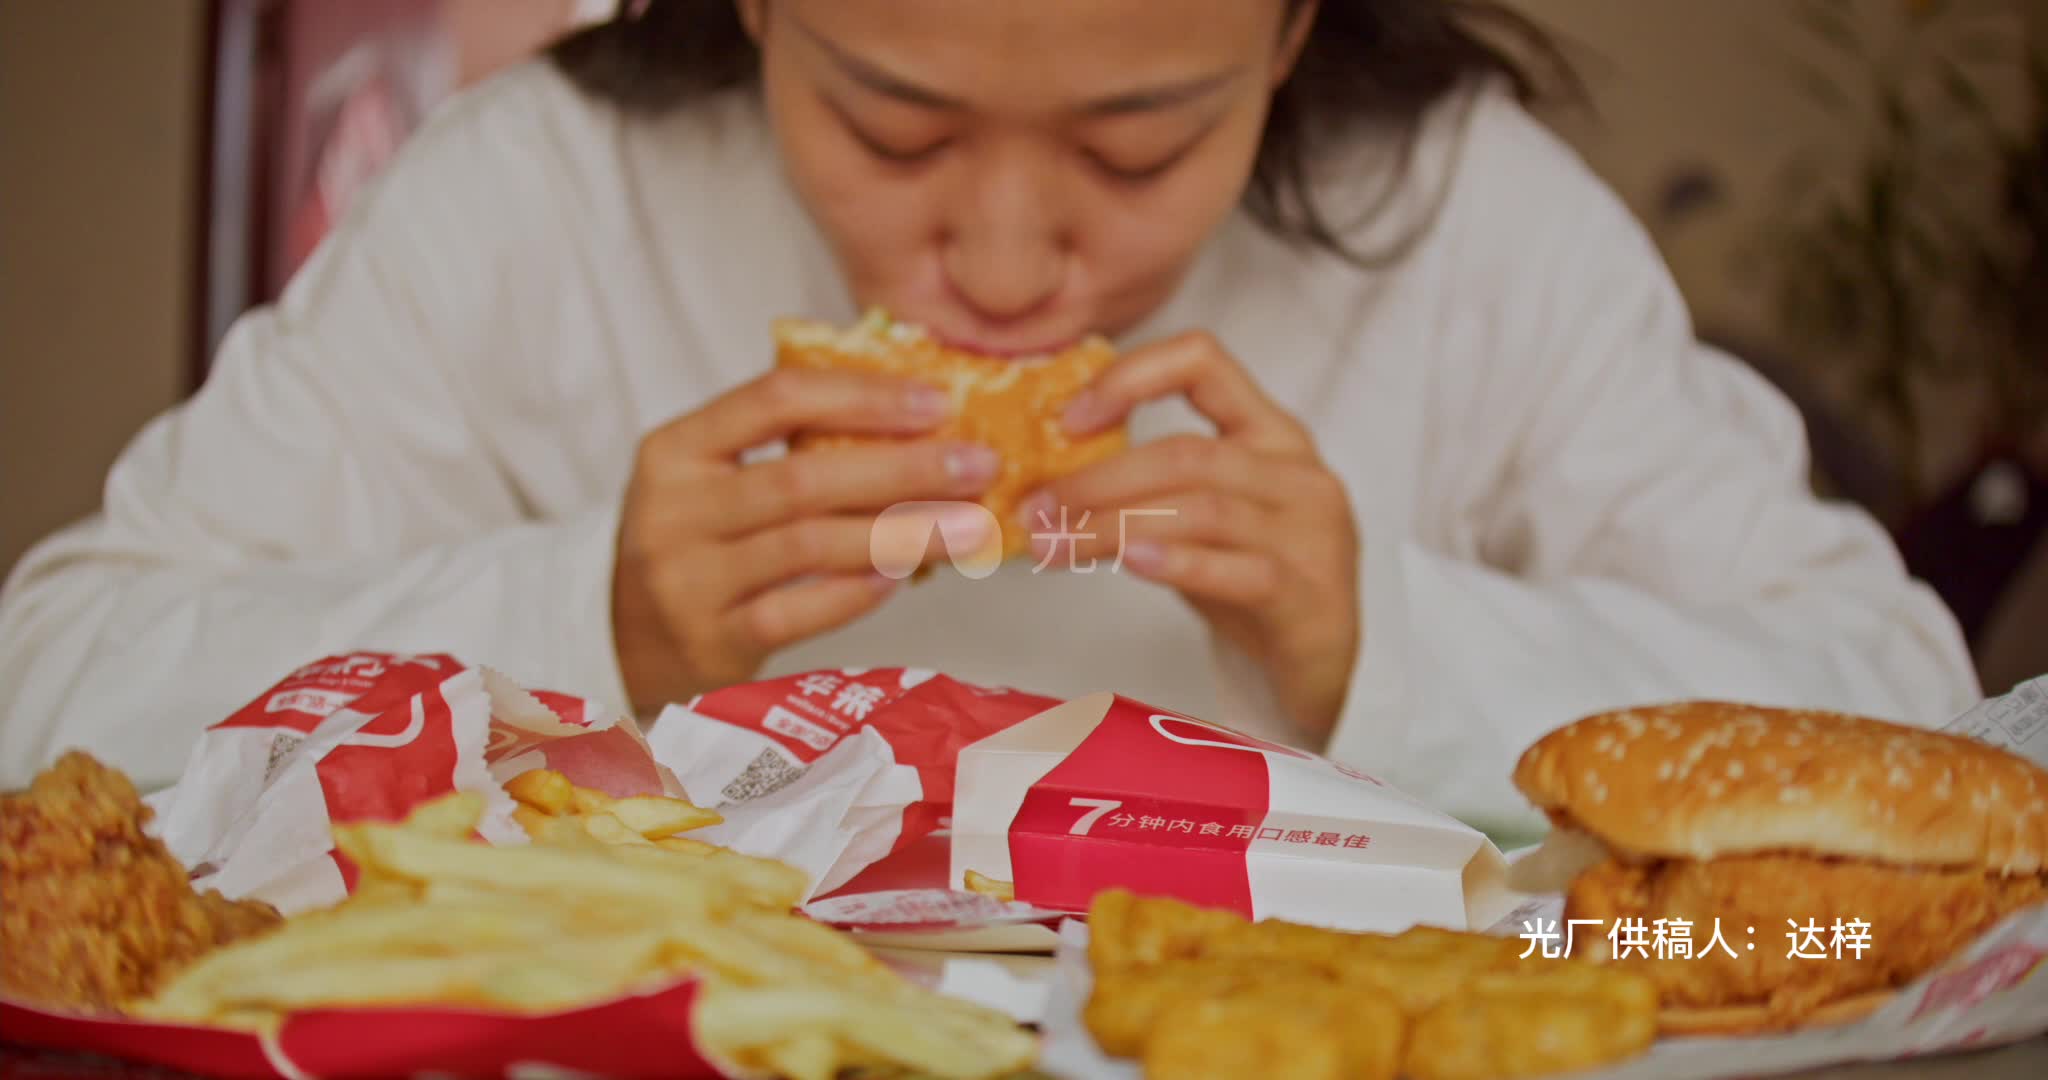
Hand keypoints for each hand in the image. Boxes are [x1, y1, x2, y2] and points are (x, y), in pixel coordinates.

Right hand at [612, 368, 1001, 709]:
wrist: (614, 630)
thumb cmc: (693, 537)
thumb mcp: (709, 475)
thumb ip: (785, 441)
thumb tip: (918, 412)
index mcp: (675, 448)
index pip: (775, 399)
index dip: (862, 396)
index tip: (938, 401)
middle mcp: (674, 509)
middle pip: (803, 477)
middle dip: (903, 468)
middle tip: (978, 465)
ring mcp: (688, 580)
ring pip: (811, 546)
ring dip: (902, 533)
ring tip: (969, 528)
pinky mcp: (711, 642)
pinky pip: (801, 612)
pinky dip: (859, 590)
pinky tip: (906, 575)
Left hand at [1017, 331, 1360, 736]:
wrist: (1322, 665)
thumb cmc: (1252, 583)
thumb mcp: (1202, 518)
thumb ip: (1150, 487)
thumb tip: (1048, 478)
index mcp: (1269, 431)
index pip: (1202, 361)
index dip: (1130, 376)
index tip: (1068, 419)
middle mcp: (1296, 471)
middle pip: (1186, 452)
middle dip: (1098, 479)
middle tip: (1036, 508)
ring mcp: (1311, 531)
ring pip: (1201, 510)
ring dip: (1113, 526)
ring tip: (1055, 545)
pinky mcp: (1309, 593)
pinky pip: (1238, 570)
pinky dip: (1177, 564)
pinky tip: (1129, 564)